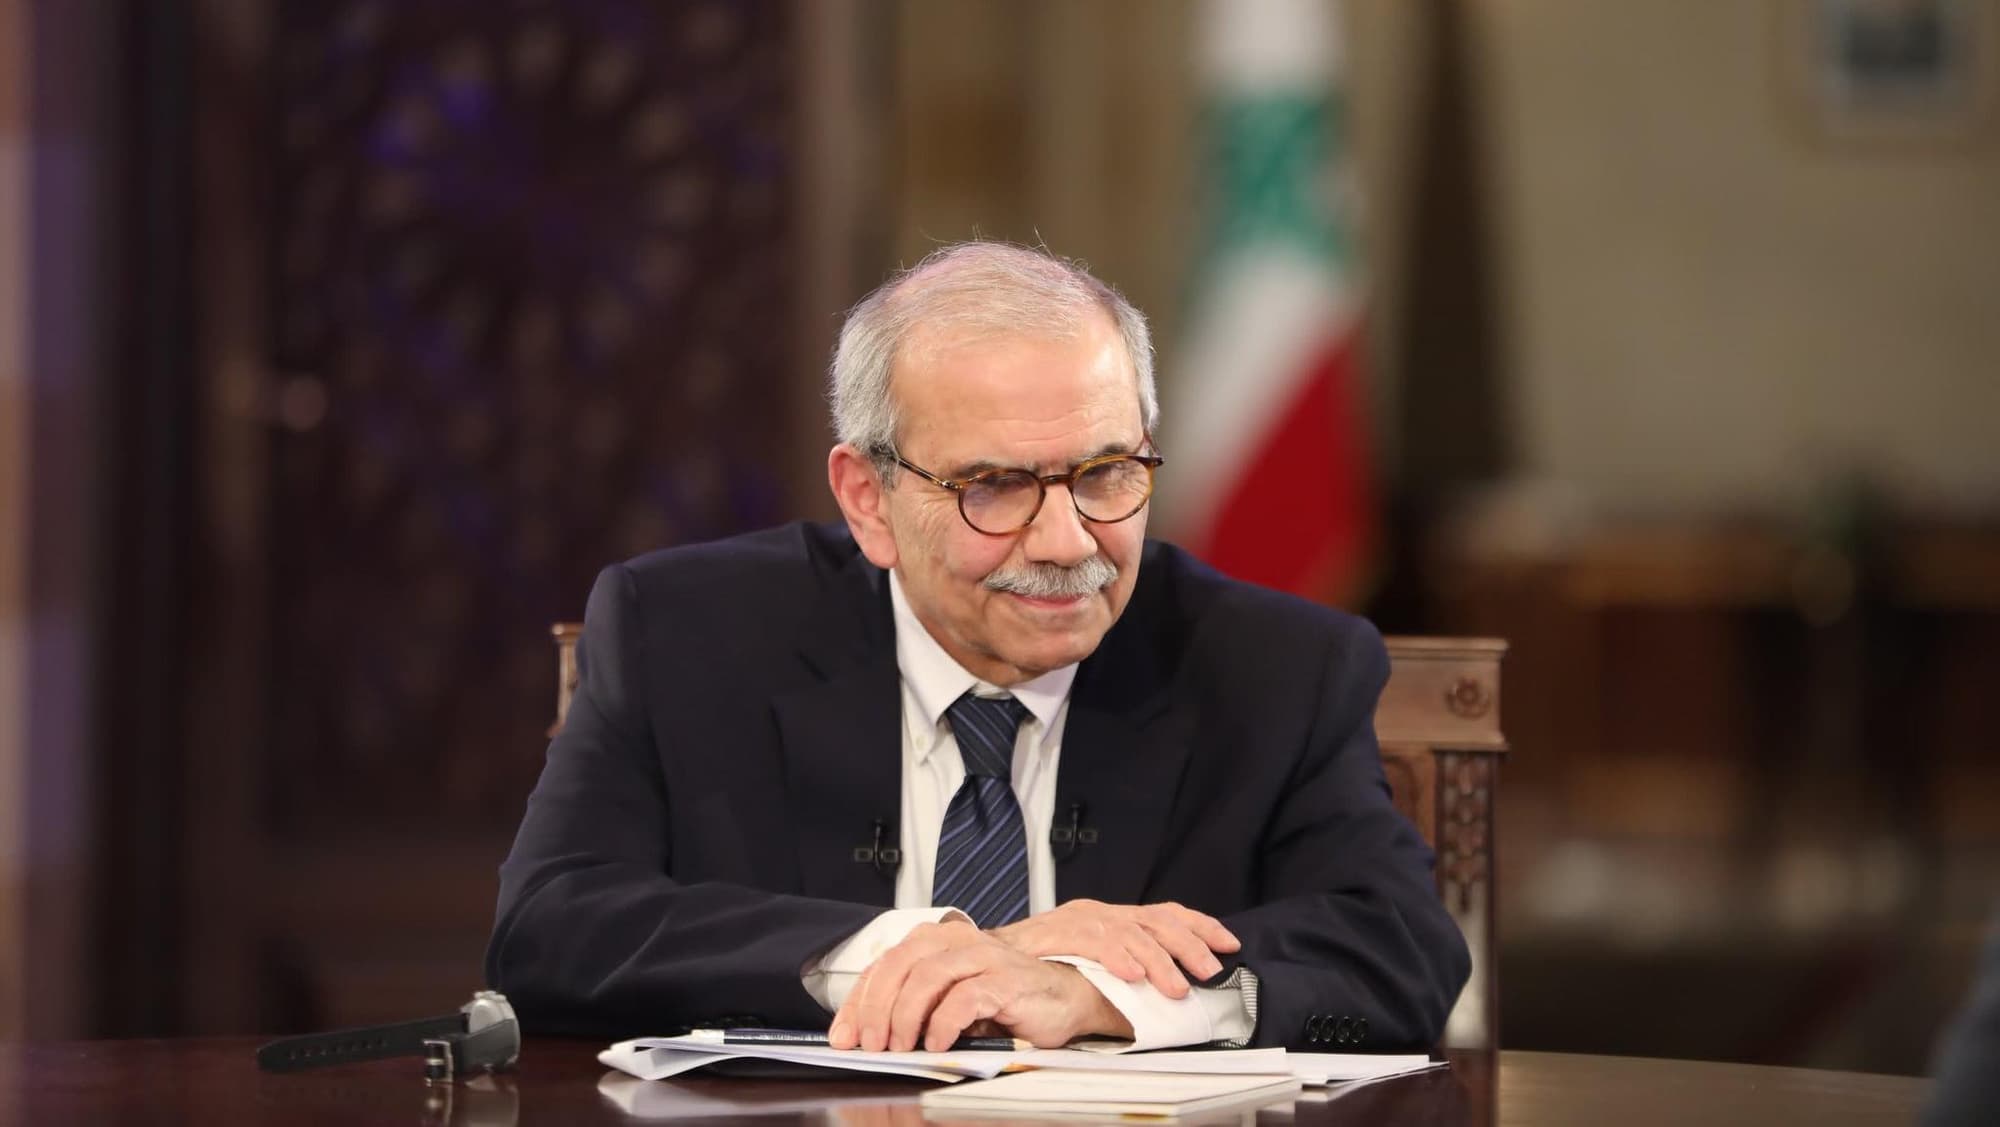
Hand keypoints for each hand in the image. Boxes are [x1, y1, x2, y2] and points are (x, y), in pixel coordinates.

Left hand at [827, 919, 1133, 1051]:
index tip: (844, 1035)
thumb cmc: (1006, 1001)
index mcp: (938, 943)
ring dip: (905, 1015)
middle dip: (876, 1007)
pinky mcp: (1006, 980)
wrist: (1064, 998)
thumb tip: (871, 1037)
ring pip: (928, 976)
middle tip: (869, 1044)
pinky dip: (944, 1022)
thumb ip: (917, 1009)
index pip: (885, 965)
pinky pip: (966, 997)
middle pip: (901, 964)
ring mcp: (984, 957)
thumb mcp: (951, 1002)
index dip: (859, 1001)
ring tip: (900, 1047)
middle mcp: (958, 942)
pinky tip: (938, 1043)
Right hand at [989, 899, 1239, 998]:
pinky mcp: (1058, 930)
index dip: (1200, 926)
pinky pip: (1093, 940)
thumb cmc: (1042, 961)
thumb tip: (1166, 988)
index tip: (1229, 943)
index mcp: (1113, 916)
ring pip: (1130, 932)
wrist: (986, 952)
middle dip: (1189, 945)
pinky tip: (1133, 974)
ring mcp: (1080, 918)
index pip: (1165, 913)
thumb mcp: (1091, 960)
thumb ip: (1123, 965)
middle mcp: (1101, 911)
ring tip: (1176, 986)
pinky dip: (1116, 957)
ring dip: (1158, 960)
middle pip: (1156, 920)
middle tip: (1210, 971)